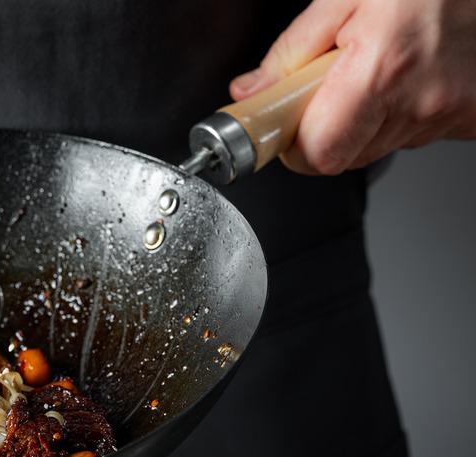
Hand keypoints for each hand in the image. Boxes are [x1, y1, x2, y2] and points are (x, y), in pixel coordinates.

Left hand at [229, 0, 475, 175]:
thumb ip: (292, 49)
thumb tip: (252, 92)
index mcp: (383, 68)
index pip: (317, 153)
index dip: (292, 144)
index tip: (283, 123)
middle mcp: (422, 101)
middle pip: (343, 157)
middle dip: (323, 129)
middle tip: (329, 86)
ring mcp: (451, 116)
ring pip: (377, 148)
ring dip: (363, 120)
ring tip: (379, 68)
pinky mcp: (470, 121)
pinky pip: (414, 136)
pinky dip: (400, 114)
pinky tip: (409, 76)